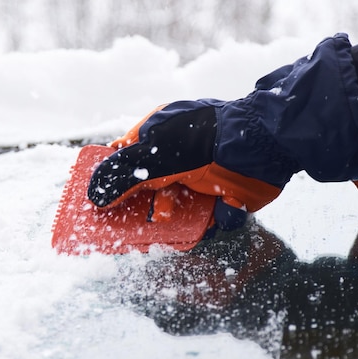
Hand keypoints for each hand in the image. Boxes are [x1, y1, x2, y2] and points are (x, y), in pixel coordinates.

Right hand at [87, 101, 274, 233]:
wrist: (264, 146)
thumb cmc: (203, 143)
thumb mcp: (154, 157)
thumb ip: (120, 176)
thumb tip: (93, 197)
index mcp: (157, 136)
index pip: (126, 162)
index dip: (114, 185)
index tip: (102, 206)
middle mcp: (177, 157)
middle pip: (149, 193)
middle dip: (146, 210)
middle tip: (140, 222)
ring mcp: (201, 177)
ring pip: (179, 210)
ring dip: (179, 219)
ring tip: (177, 217)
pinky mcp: (224, 196)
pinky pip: (209, 218)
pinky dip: (214, 218)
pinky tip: (222, 206)